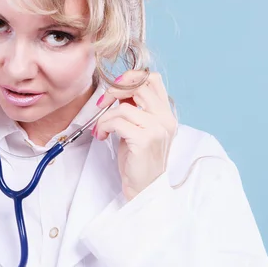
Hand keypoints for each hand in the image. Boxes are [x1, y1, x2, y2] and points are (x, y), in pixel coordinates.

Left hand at [93, 70, 177, 200]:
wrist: (144, 188)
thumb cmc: (138, 159)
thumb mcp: (138, 127)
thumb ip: (134, 108)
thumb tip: (117, 90)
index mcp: (166, 113)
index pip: (152, 79)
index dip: (130, 78)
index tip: (114, 91)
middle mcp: (165, 118)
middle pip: (139, 85)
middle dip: (113, 90)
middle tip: (101, 104)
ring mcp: (157, 129)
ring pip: (123, 107)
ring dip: (105, 117)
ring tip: (102, 130)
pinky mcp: (145, 139)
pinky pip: (117, 122)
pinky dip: (105, 126)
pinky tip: (103, 136)